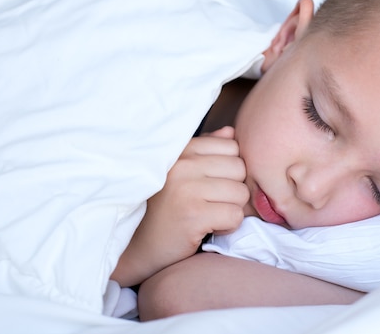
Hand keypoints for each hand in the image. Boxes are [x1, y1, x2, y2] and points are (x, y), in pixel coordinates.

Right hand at [111, 126, 249, 286]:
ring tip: (209, 215)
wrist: (138, 248)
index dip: (230, 170)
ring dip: (232, 209)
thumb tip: (230, 132)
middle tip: (212, 204)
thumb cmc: (164, 209)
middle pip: (240, 169)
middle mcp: (182, 165)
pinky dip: (228, 226)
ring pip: (241, 192)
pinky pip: (235, 215)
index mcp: (181, 151)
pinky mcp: (192, 215)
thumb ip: (206, 150)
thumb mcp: (182, 173)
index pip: (231, 147)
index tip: (212, 185)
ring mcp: (186, 189)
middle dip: (234, 190)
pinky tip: (208, 228)